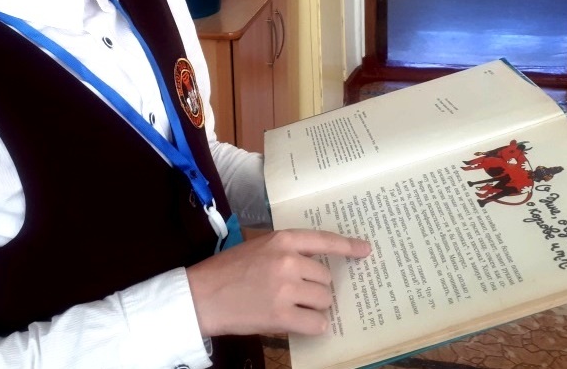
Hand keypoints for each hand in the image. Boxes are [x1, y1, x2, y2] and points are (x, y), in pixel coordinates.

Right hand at [186, 228, 370, 337]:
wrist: (202, 296)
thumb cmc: (227, 271)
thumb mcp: (258, 248)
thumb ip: (286, 252)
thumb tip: (316, 267)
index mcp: (282, 240)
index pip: (324, 240)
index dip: (348, 246)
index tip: (365, 251)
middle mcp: (288, 261)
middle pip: (325, 278)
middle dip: (316, 289)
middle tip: (296, 294)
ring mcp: (286, 288)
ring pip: (323, 301)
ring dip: (314, 308)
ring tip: (293, 308)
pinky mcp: (281, 315)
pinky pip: (315, 323)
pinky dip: (312, 326)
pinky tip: (298, 323)